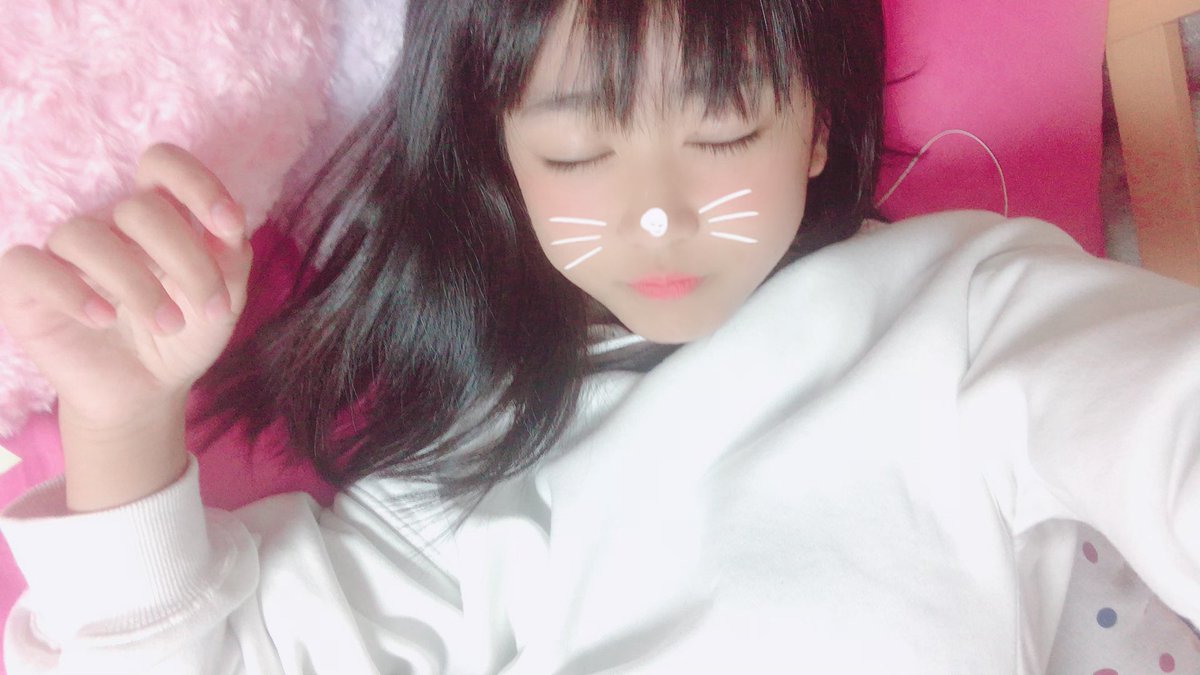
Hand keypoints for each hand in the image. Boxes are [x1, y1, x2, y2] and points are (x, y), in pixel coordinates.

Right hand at [0, 143, 253, 430]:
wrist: (147, 392)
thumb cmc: (185, 335)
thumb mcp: (224, 298)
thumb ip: (230, 255)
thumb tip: (227, 223)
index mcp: (157, 216)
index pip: (162, 164)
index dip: (196, 183)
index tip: (229, 227)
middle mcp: (109, 225)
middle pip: (139, 208)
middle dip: (186, 259)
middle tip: (211, 308)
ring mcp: (66, 252)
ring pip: (86, 235)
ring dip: (137, 285)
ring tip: (169, 325)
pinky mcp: (27, 284)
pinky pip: (32, 266)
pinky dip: (71, 291)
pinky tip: (104, 319)